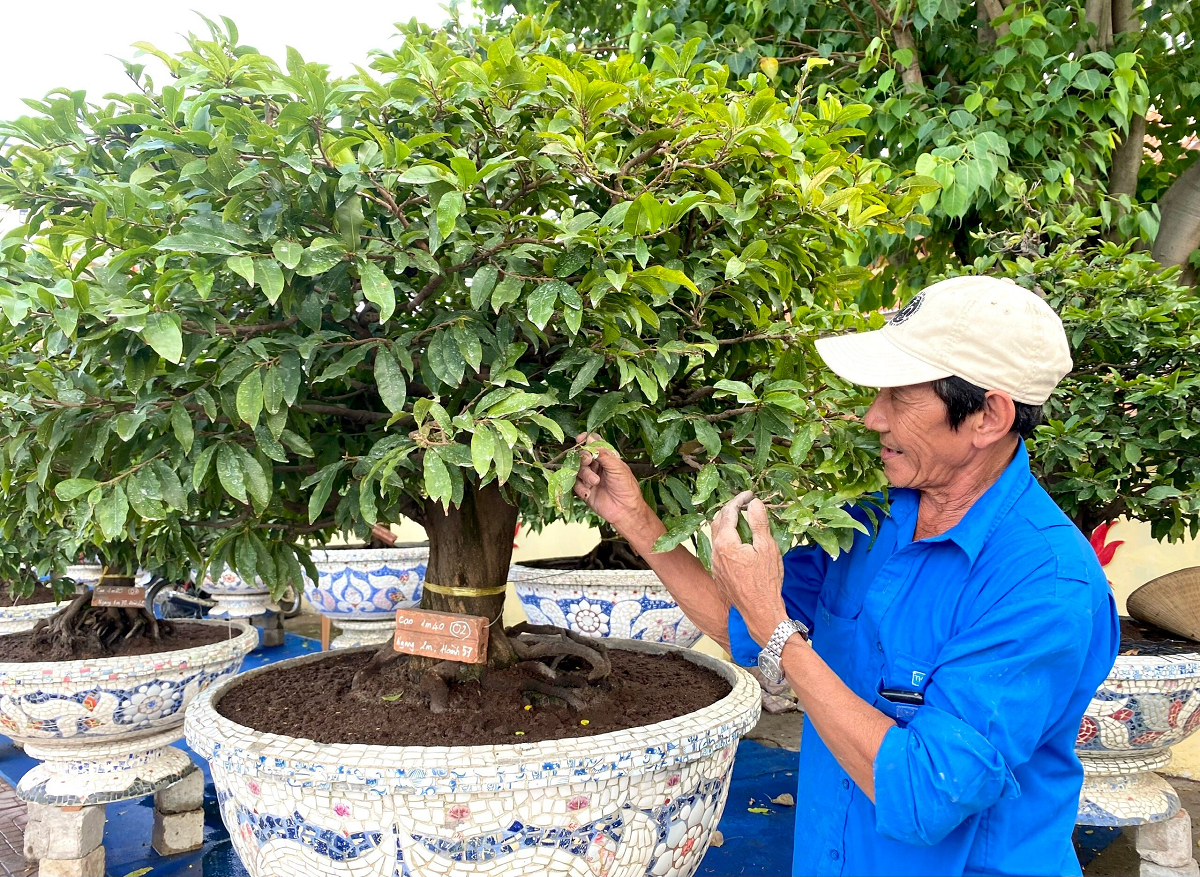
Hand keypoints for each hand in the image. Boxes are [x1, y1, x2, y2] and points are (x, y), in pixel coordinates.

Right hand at [572, 433, 651, 534]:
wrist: (625, 510)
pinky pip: (574, 484)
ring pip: (577, 469)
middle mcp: (596, 466)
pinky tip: (588, 492)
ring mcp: (589, 478)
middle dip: (583, 457)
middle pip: (582, 455)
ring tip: (595, 481)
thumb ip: (603, 453)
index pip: (594, 444)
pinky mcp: (584, 490)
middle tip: (587, 460)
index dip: (586, 440)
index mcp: (607, 458)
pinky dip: (580, 487)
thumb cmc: (626, 487)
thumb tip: (590, 438)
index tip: (581, 439)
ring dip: (584, 474)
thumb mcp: (617, 467)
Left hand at [710, 490, 785, 646]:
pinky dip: (727, 540)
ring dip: (727, 525)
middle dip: (730, 510)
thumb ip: (759, 523)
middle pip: (717, 523)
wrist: (760, 612)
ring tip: (743, 519)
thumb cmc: (766, 581)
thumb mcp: (767, 548)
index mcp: (725, 543)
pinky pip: (719, 551)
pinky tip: (740, 542)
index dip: (739, 500)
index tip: (750, 494)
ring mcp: (715, 565)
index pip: (728, 513)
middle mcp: (715, 553)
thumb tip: (754, 503)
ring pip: (716, 537)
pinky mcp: (718, 575)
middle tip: (745, 503)